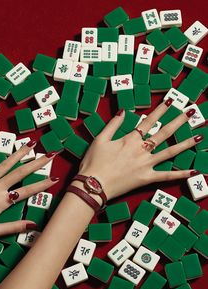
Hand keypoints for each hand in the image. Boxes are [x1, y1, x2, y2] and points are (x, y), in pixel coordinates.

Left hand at [0, 134, 58, 242]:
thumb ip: (13, 227)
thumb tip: (34, 225)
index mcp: (2, 201)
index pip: (28, 191)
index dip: (42, 185)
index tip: (55, 178)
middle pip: (20, 172)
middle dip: (37, 163)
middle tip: (50, 154)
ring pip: (5, 163)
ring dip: (19, 152)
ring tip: (31, 143)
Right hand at [79, 100, 201, 200]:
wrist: (93, 185)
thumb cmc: (94, 162)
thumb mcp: (100, 139)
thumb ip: (113, 124)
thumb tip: (123, 111)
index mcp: (130, 139)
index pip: (149, 121)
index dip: (160, 110)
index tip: (170, 101)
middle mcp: (142, 150)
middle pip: (164, 133)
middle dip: (178, 121)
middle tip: (190, 112)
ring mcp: (146, 164)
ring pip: (170, 152)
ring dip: (185, 144)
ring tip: (199, 136)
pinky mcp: (146, 178)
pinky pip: (166, 176)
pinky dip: (180, 174)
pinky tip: (193, 171)